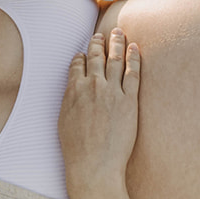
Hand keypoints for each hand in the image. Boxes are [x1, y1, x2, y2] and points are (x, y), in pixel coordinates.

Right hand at [58, 28, 140, 193]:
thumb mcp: (64, 120)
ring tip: (120, 33)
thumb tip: (73, 88)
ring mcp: (111, 92)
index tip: (86, 51)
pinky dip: (134, 58)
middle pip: (97, 56)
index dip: (82, 55)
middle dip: (100, 42)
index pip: (78, 63)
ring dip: (117, 43)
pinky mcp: (129, 101)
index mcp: (73, 89)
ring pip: (115, 59)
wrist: (94, 165)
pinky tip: (135, 48)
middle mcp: (92, 86)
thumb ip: (69, 99)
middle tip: (103, 33)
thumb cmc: (76, 148)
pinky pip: (133, 73)